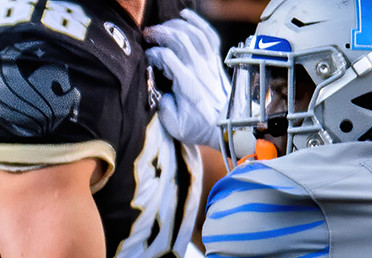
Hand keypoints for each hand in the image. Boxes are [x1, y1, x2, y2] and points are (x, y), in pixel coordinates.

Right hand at [146, 10, 228, 150]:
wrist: (226, 126)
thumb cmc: (198, 127)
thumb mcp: (175, 126)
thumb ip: (163, 106)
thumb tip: (158, 89)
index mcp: (187, 84)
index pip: (166, 57)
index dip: (152, 54)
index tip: (145, 60)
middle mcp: (200, 69)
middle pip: (179, 39)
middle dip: (159, 32)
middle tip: (146, 35)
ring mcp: (209, 62)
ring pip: (193, 33)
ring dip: (174, 25)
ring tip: (161, 27)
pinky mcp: (215, 60)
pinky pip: (208, 34)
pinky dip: (197, 22)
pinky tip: (185, 15)